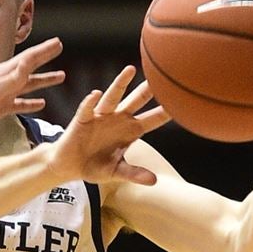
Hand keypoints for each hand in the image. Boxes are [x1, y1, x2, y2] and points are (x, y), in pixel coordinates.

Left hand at [0, 38, 66, 133]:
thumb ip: (13, 76)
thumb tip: (29, 61)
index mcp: (6, 71)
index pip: (30, 57)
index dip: (44, 50)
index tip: (58, 43)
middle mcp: (7, 80)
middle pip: (31, 67)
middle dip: (46, 59)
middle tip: (59, 50)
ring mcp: (4, 94)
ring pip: (29, 85)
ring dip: (44, 81)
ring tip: (60, 77)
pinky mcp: (0, 108)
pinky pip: (21, 104)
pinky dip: (32, 103)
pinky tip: (41, 104)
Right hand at [45, 65, 169, 184]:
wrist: (69, 166)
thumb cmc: (94, 166)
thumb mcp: (116, 172)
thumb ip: (133, 174)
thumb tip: (154, 181)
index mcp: (131, 131)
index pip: (152, 120)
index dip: (166, 112)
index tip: (183, 103)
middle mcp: (118, 119)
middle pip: (136, 101)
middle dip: (148, 89)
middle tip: (161, 75)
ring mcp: (101, 117)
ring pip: (113, 97)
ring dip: (120, 84)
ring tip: (130, 70)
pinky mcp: (82, 119)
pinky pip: (87, 108)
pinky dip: (90, 101)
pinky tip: (96, 94)